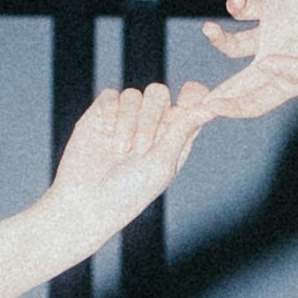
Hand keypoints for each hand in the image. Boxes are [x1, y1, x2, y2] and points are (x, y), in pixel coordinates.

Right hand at [48, 75, 251, 238]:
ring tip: (120, 151)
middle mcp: (149, 126)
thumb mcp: (163, 163)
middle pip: (159, 95)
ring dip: (129, 122)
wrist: (85, 202)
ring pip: (134, 95)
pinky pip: (110, 96)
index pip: (188, 105)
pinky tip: (106, 134)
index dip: (193, 96)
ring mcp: (123, 119)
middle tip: (141, 148)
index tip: (189, 97)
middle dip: (152, 116)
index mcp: (172, 138)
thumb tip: (212, 107)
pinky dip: (111, 113)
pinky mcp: (100, 116)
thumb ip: (184, 130)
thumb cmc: (128, 192)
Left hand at [197, 0, 297, 106]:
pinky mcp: (272, 7)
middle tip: (186, 94)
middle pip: (234, 83)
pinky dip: (234, 7)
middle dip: (212, 91)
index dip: (229, 108)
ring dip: (218, 39)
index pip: (253, 102)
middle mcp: (275, 59)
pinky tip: (236, 2)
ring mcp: (271, 33)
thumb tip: (265, 67)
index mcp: (289, 80)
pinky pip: (244, 12)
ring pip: (232, 46)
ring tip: (211, 29)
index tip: (207, 108)